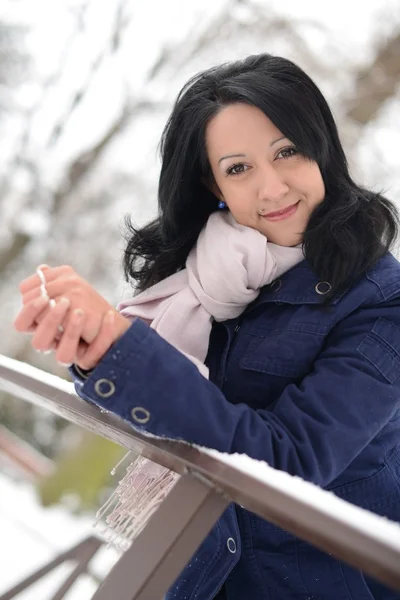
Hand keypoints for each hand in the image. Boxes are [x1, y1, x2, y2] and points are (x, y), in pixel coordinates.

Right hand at [14, 265, 131, 369]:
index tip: (45, 296)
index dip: (29, 312)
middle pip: (39, 342)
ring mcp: (71, 353)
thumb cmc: (86, 304)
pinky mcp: (90, 359)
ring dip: (71, 331)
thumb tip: (42, 270)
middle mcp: (53, 342)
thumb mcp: (69, 287)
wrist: (112, 322)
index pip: (22, 324)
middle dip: (50, 321)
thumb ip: (53, 280)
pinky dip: (103, 334)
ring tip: (81, 311)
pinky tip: (109, 316)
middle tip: (65, 301)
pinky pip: (92, 357)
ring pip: (62, 356)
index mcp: (41, 325)